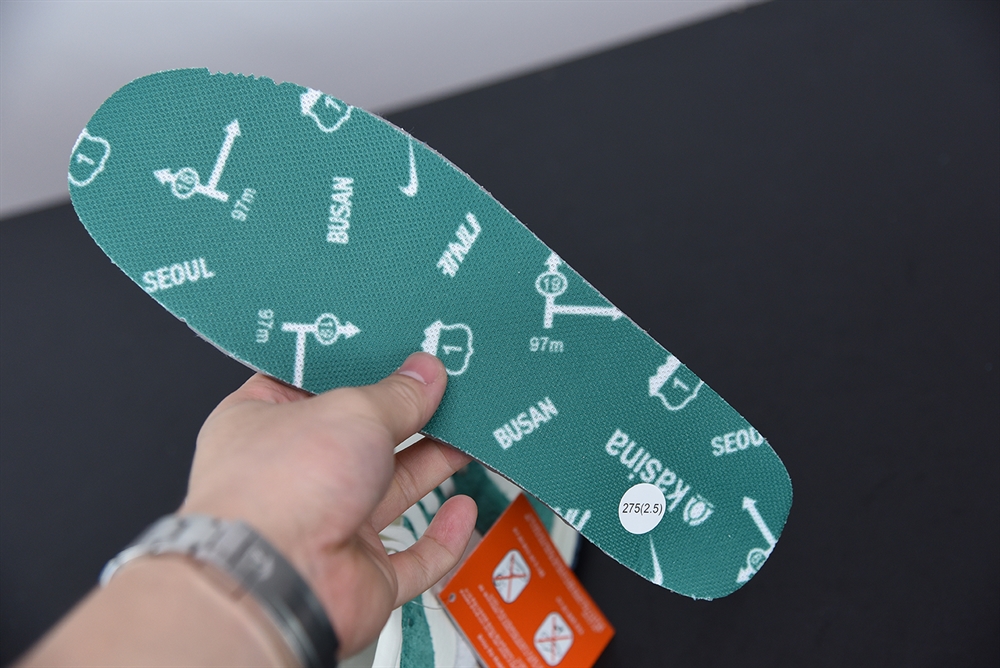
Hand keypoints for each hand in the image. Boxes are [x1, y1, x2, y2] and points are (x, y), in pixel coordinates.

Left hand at [180, 351, 476, 657]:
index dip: (358, 368)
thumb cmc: (279, 490)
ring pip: (395, 491)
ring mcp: (329, 527)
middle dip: (410, 416)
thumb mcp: (350, 411)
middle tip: (450, 389)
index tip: (400, 350)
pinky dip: (443, 537)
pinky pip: (413, 557)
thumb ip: (397, 396)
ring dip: (435, 464)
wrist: (273, 586)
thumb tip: (424, 374)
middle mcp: (295, 476)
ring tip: (470, 433)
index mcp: (266, 424)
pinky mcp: (361, 574)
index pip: (314, 386)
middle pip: (365, 437)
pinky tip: (462, 509)